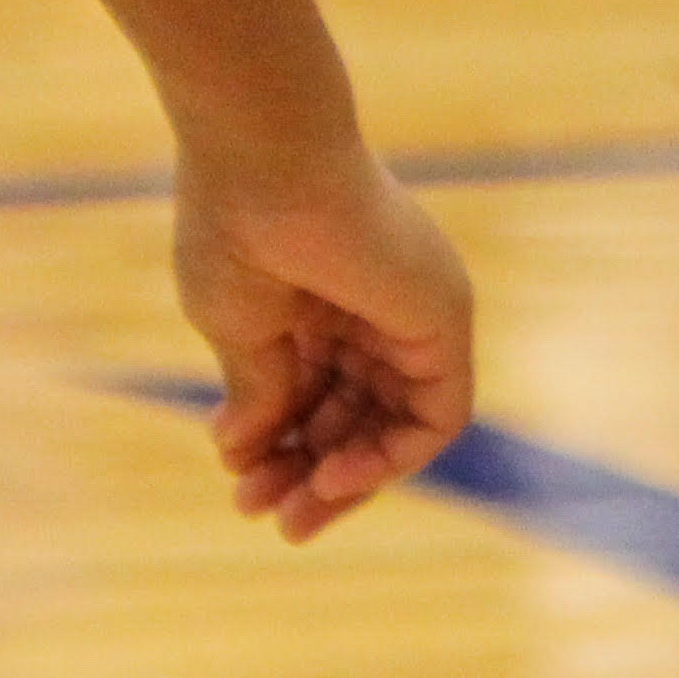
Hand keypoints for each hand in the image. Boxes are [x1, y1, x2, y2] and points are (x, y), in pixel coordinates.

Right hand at [172, 143, 475, 542]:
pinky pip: (437, 414)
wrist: (264, 161)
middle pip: (355, 418)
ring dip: (346, 478)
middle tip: (262, 515)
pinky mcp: (442, 320)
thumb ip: (258, 392)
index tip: (238, 485)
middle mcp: (375, 311)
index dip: (282, 450)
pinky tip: (335, 475)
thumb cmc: (236, 229)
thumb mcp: (235, 330)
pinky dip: (393, 455)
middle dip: (308, 473)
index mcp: (320, 304)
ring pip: (393, 425)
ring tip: (291, 513)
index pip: (318, 398)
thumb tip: (242, 452)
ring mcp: (413, 316)